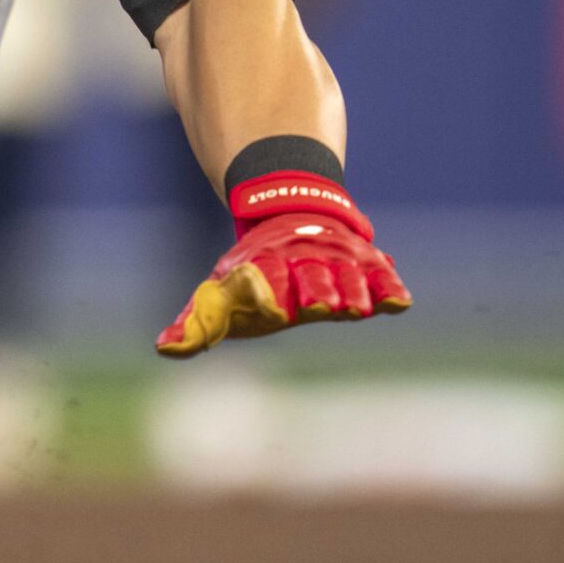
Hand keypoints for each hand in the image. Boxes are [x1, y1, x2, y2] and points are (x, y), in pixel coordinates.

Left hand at [157, 175, 411, 356]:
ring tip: (357, 308)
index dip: (267, 292)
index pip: (264, 278)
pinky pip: (381, 275)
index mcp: (262, 267)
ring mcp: (336, 259)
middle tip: (324, 307)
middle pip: (311, 276)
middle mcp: (301, 260)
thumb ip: (199, 324)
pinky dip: (389, 287)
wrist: (289, 213)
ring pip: (347, 274)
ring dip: (353, 290)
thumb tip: (164, 349)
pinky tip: (399, 302)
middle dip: (317, 290)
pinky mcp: (365, 264)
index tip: (270, 310)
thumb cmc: (253, 275)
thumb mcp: (220, 293)